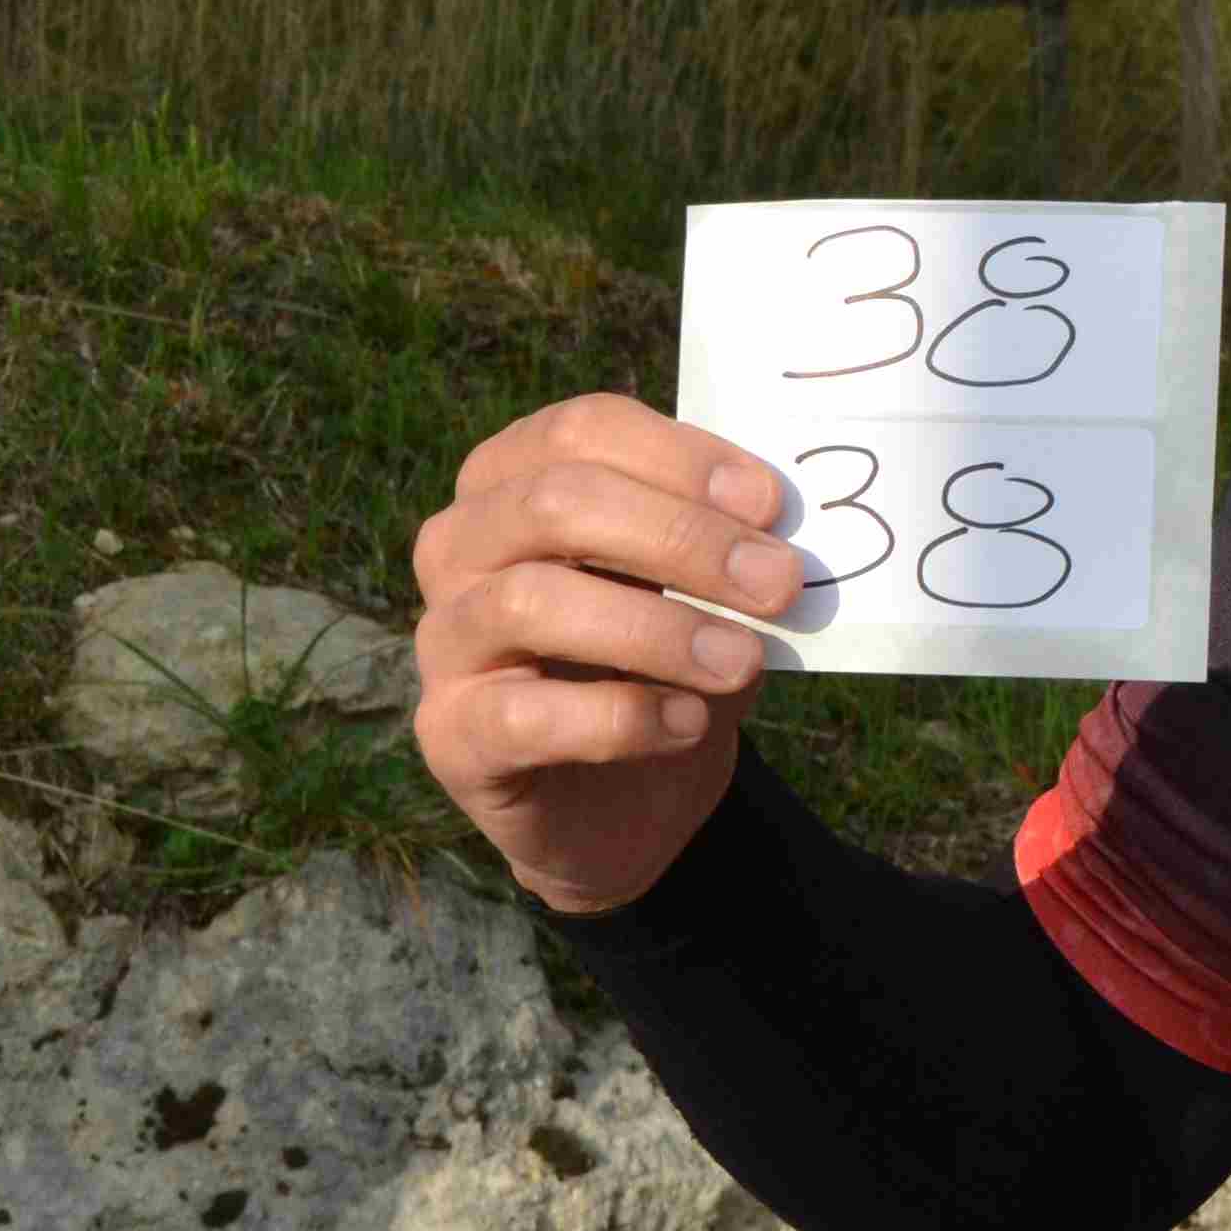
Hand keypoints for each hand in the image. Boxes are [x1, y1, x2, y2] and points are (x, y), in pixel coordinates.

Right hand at [413, 394, 799, 915]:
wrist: (629, 800)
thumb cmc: (665, 660)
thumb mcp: (702, 588)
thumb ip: (728, 542)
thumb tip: (786, 523)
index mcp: (515, 478)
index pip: (582, 430)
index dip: (679, 458)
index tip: (772, 504)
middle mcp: (459, 545)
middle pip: (554, 505)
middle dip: (681, 539)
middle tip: (779, 583)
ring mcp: (443, 639)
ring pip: (530, 602)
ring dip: (657, 630)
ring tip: (745, 661)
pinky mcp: (449, 734)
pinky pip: (523, 715)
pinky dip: (621, 716)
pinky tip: (689, 724)